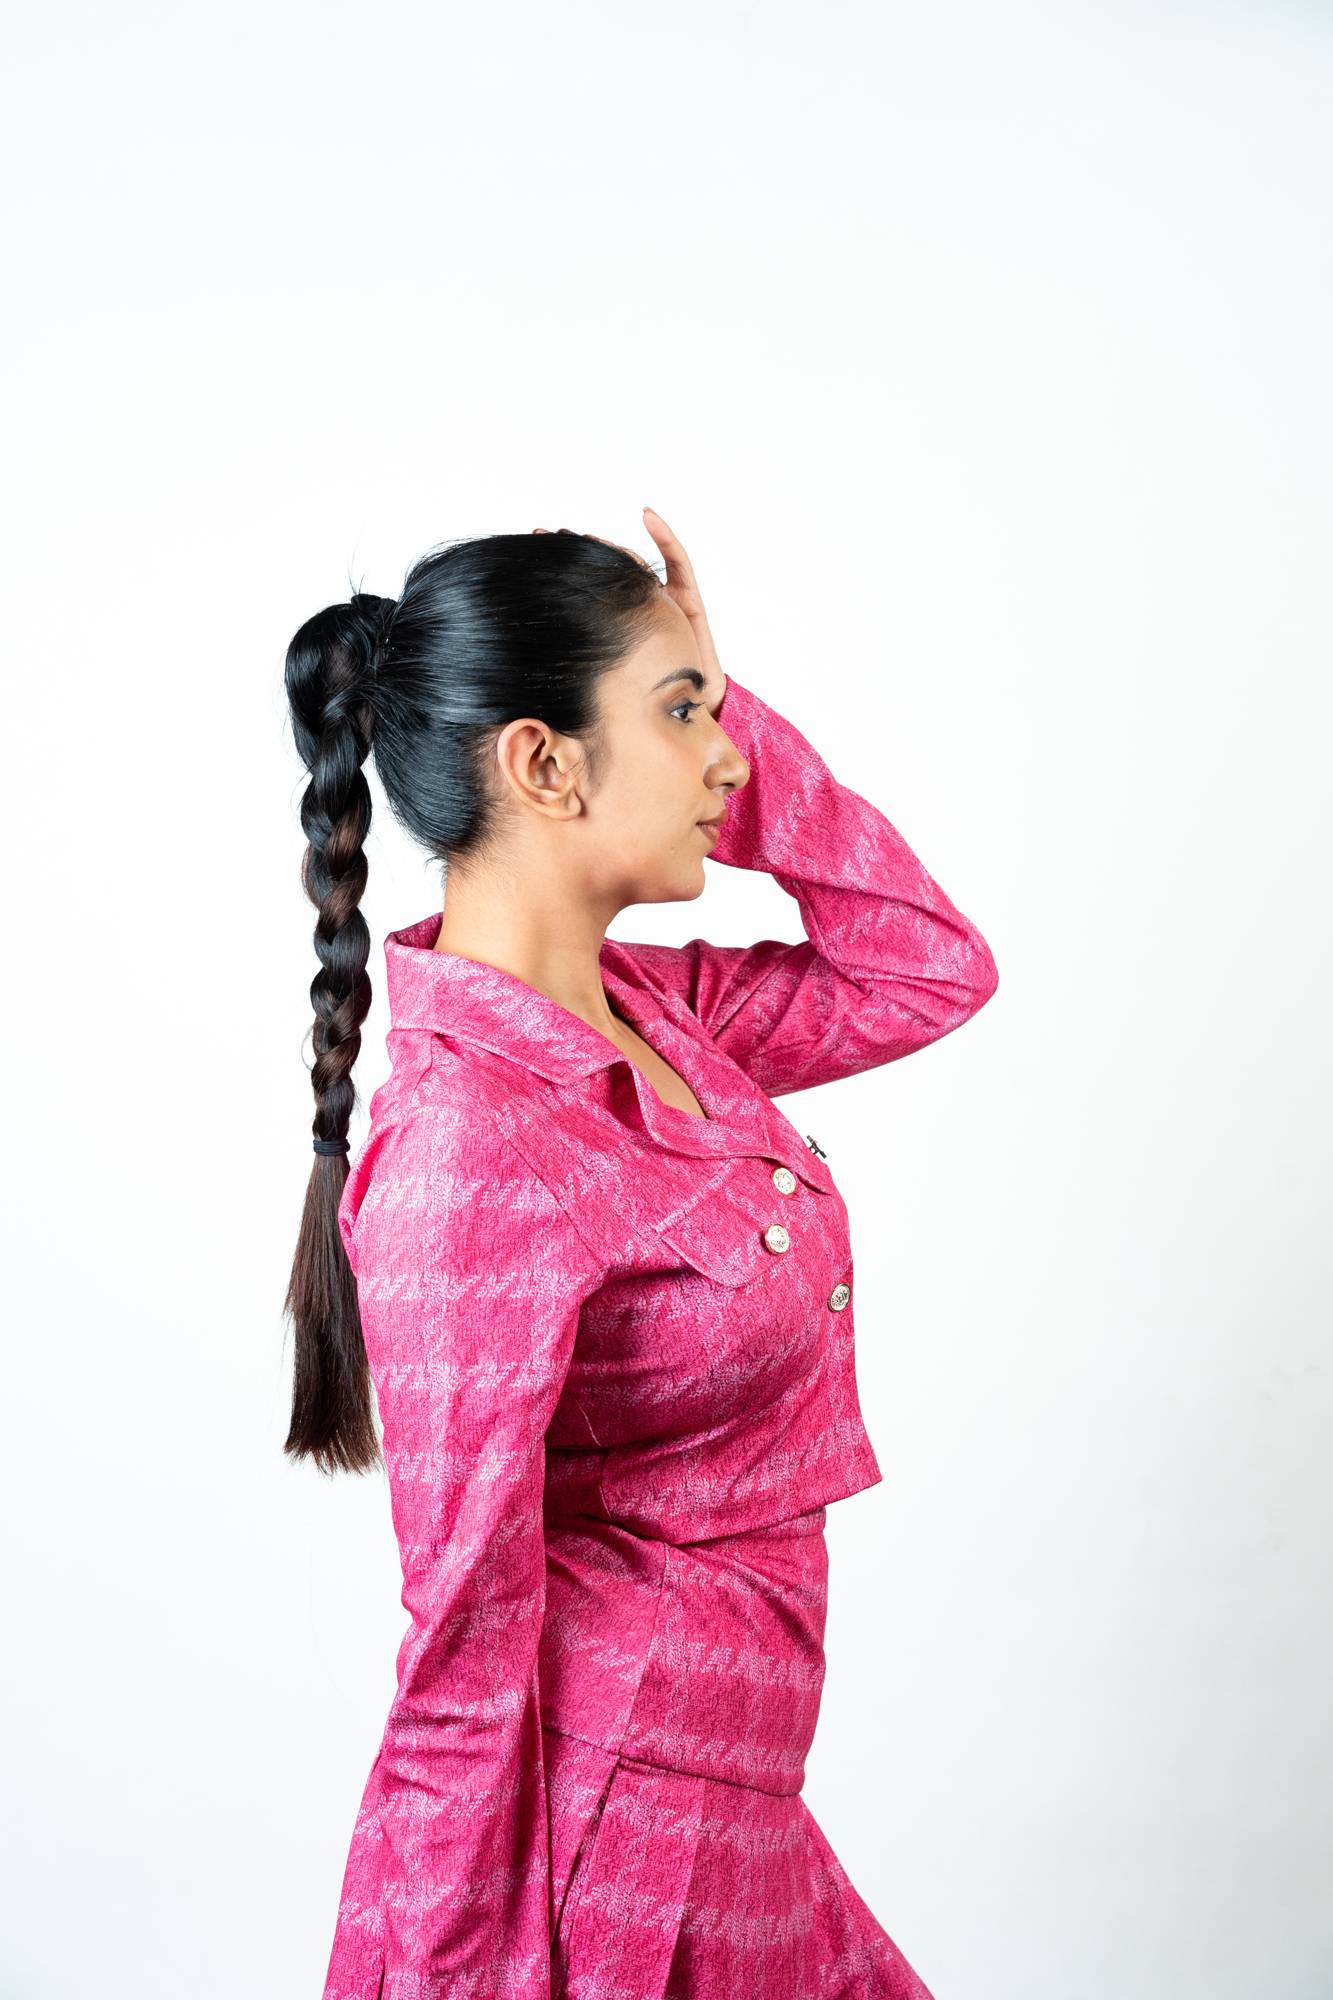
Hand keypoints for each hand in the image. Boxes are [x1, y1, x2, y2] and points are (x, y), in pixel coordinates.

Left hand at [530, 513, 726, 713]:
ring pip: (636, 563)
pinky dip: (665, 537)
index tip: (536, 559)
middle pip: (609, 572)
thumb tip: (535, 681)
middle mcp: (640, 609)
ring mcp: (664, 600)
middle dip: (580, 554)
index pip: (591, 591)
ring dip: (612, 546)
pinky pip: (678, 561)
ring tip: (585, 534)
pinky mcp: (688, 599)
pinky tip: (647, 516)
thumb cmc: (651, 698)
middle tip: (552, 538)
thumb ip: (583, 667)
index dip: (566, 575)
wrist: (691, 709)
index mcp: (620, 625)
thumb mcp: (608, 682)